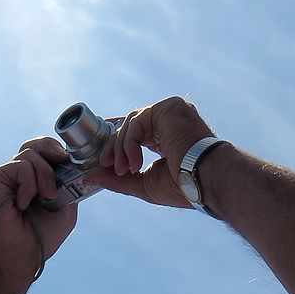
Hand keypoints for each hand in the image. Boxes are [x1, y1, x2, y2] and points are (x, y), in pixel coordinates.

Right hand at [0, 137, 78, 290]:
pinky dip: (29, 184)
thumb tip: (77, 166)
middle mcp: (19, 177)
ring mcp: (5, 176)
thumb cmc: (39, 239)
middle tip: (63, 160)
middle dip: (53, 148)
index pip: (45, 153)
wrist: (16, 256)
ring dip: (45, 175)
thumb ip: (70, 185)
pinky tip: (23, 204)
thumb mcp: (66, 209)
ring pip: (30, 154)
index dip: (59, 151)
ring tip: (47, 197)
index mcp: (35, 182)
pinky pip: (20, 166)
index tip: (72, 160)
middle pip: (35, 144)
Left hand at [82, 96, 215, 208]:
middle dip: (113, 147)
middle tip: (105, 166)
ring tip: (123, 169)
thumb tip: (89, 177)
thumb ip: (117, 179)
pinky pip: (137, 121)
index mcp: (165, 136)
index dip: (114, 140)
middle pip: (128, 126)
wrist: (205, 181)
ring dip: (120, 149)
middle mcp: (168, 121)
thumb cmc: (182, 187)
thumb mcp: (143, 183)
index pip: (133, 131)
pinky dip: (130, 143)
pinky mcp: (169, 107)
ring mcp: (170, 112)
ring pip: (130, 123)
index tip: (100, 156)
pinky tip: (134, 163)